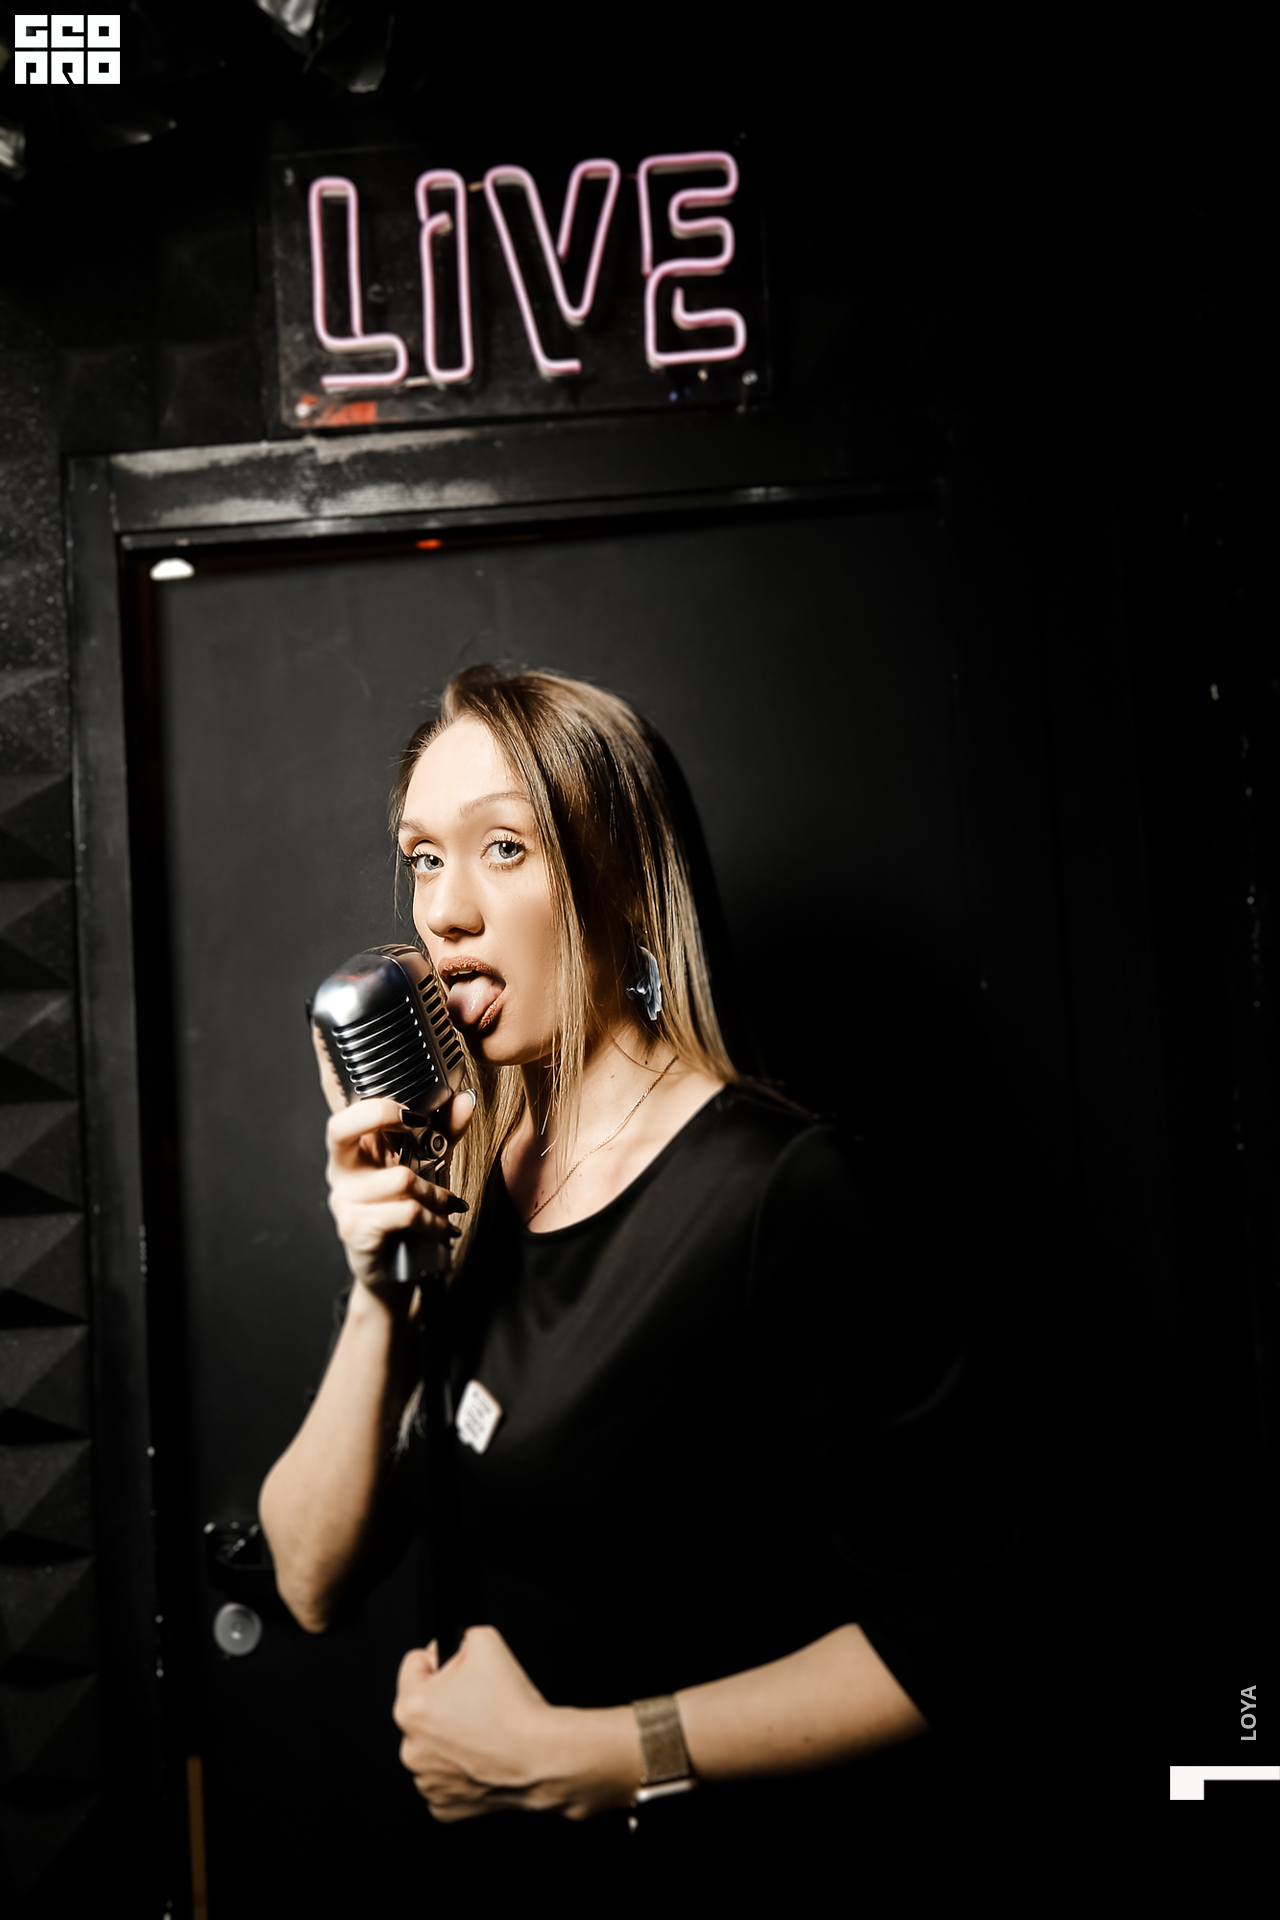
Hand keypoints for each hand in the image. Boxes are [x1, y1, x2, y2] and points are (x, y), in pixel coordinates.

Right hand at [320, 1073, 474, 1294]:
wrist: (397, 1271)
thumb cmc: (408, 1210)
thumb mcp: (428, 1167)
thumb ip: (443, 1133)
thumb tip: (464, 1098)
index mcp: (354, 1144)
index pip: (335, 1102)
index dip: (325, 1067)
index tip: (324, 1028)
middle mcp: (340, 1166)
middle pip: (343, 1126)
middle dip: (383, 1115)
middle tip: (416, 1122)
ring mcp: (343, 1198)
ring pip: (399, 1178)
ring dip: (435, 1192)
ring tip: (447, 1205)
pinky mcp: (354, 1228)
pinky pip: (405, 1212)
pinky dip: (433, 1220)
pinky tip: (442, 1229)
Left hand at [393, 1626, 640, 1821]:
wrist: (541, 1756)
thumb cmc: (514, 1710)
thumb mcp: (486, 1641)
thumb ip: (460, 1636)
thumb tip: (452, 1646)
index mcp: (410, 1708)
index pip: (414, 1665)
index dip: (440, 1660)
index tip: (459, 1670)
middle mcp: (410, 1749)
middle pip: (422, 1708)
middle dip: (446, 1701)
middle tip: (478, 1702)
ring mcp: (426, 1781)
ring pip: (433, 1745)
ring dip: (451, 1736)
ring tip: (483, 1731)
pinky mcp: (444, 1806)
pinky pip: (445, 1778)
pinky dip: (460, 1768)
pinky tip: (482, 1757)